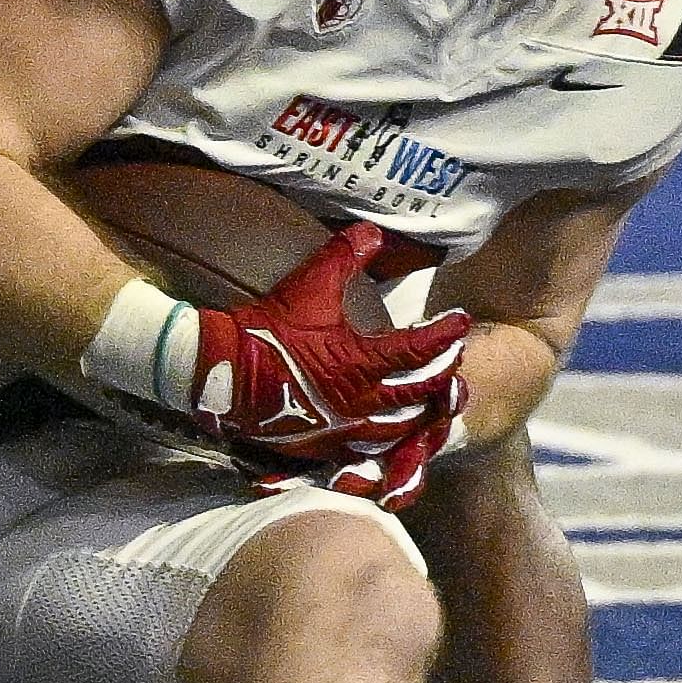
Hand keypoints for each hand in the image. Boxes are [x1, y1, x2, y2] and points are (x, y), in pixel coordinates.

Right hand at [176, 222, 471, 502]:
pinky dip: (387, 441)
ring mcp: (343, 430)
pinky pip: (368, 451)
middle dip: (441, 376)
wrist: (222, 372)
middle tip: (453, 360)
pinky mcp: (324, 447)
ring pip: (400, 429)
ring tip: (431, 399)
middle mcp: (361, 403)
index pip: (419, 350)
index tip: (460, 322)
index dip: (444, 335)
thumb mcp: (309, 285)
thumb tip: (374, 231)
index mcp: (362, 363)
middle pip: (419, 394)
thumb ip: (345, 256)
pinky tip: (391, 434)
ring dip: (421, 413)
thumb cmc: (268, 329)